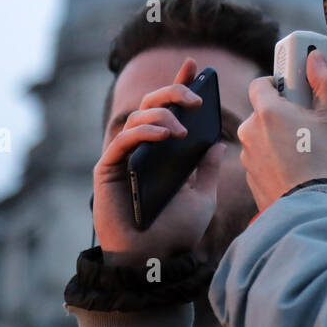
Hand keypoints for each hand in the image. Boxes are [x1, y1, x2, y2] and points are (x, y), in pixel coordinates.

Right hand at [92, 57, 226, 267]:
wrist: (155, 262)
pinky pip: (123, 138)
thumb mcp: (202, 195)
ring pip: (138, 117)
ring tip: (181, 129)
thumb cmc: (176, 232)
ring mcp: (124, 158)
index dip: (180, 84)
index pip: (170, 110)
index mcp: (164, 152)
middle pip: (152, 105)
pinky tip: (164, 135)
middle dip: (174, 91)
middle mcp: (142, 150)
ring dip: (162, 115)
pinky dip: (143, 131)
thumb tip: (217, 141)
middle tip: (196, 97)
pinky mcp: (108, 169)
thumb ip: (206, 167)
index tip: (195, 65)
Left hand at [239, 49, 326, 211]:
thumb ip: (324, 83)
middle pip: (262, 112)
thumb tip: (316, 58)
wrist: (311, 210)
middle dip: (282, 114)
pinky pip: (261, 159)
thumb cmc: (322, 163)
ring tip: (304, 151)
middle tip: (307, 123)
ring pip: (261, 137)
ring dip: (277, 138)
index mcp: (267, 111)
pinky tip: (296, 169)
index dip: (278, 83)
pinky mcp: (249, 178)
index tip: (295, 89)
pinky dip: (274, 160)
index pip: (260, 83)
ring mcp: (247, 156)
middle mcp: (250, 131)